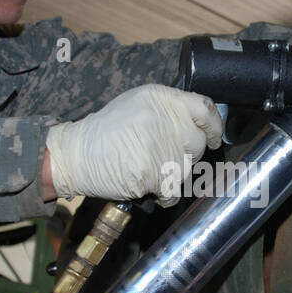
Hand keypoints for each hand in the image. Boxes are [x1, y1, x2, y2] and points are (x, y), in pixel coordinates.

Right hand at [44, 84, 222, 206]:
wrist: (77, 155)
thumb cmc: (107, 132)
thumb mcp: (137, 105)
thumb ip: (168, 110)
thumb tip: (200, 124)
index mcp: (161, 97)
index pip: (204, 108)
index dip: (214, 125)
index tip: (215, 136)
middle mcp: (165, 118)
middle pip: (199, 142)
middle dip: (188, 154)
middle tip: (167, 156)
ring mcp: (162, 146)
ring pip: (188, 168)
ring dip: (174, 174)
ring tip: (149, 167)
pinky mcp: (156, 173)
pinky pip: (174, 191)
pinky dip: (165, 194)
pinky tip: (149, 185)